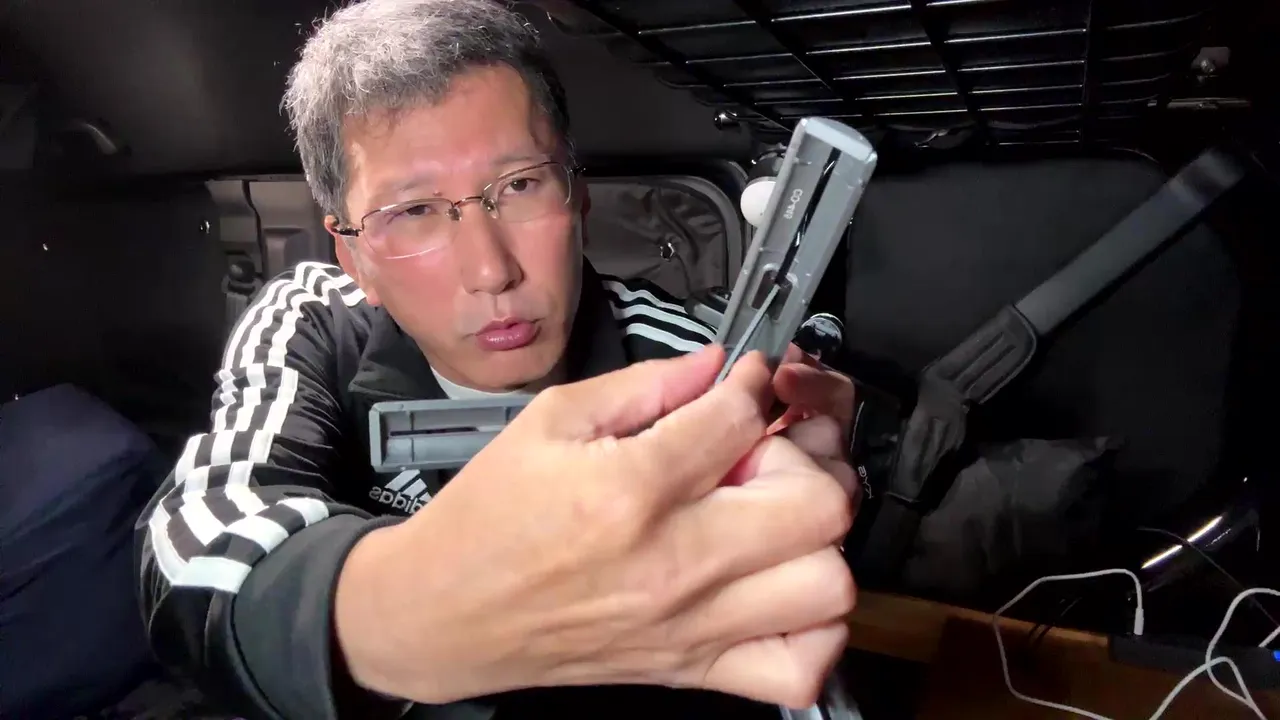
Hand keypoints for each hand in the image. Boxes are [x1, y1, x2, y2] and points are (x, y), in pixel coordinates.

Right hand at [334, 346, 855, 708]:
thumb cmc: (486, 522)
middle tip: (770, 451)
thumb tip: (715, 365)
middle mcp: (674, 562)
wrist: (441, 613)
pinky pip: (801, 667)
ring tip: (775, 517)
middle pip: (819, 503)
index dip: (755, 381)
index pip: (745, 416)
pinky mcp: (693, 670)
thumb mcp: (549, 421)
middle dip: (809, 458)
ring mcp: (691, 625)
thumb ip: (644, 384)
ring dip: (819, 539)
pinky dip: (815, 627)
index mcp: (632, 489)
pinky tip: (782, 585)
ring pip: (829, 584)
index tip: (745, 382)